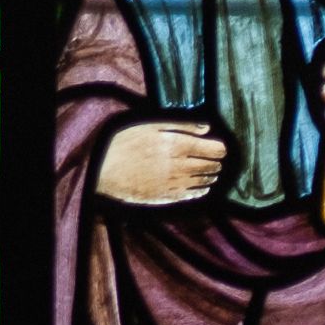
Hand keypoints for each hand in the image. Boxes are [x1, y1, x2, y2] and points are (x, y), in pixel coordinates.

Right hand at [97, 119, 225, 205]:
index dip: (220, 147)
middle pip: (212, 166)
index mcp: (179, 145)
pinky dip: (201, 190)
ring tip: (210, 171)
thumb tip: (206, 128)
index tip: (218, 146)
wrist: (104, 170)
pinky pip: (193, 196)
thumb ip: (182, 126)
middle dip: (216, 162)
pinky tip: (201, 187)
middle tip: (216, 158)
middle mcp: (182, 166)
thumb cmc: (125, 143)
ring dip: (210, 176)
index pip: (215, 149)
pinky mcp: (168, 198)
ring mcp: (176, 184)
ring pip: (205, 181)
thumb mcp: (151, 126)